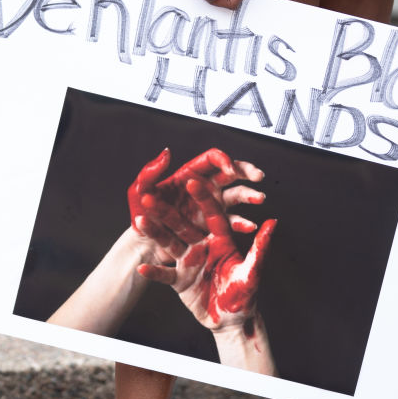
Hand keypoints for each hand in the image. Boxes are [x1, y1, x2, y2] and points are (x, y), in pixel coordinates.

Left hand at [128, 148, 265, 263]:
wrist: (144, 245)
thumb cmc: (140, 215)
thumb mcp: (139, 192)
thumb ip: (150, 172)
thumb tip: (168, 153)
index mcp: (189, 175)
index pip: (212, 159)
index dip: (224, 160)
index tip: (230, 170)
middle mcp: (203, 188)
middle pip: (231, 172)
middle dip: (247, 172)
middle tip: (258, 176)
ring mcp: (210, 207)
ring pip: (236, 196)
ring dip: (249, 195)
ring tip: (258, 199)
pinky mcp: (212, 226)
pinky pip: (231, 223)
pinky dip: (242, 223)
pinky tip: (249, 226)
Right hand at [138, 176, 276, 331]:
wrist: (232, 321)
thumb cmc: (246, 296)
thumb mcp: (252, 272)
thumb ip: (259, 248)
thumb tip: (273, 223)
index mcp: (220, 240)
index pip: (211, 214)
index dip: (203, 198)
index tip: (193, 181)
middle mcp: (202, 247)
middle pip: (182, 225)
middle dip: (167, 212)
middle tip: (151, 197)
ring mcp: (189, 262)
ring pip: (169, 244)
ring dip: (155, 233)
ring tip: (139, 221)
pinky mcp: (180, 280)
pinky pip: (164, 274)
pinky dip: (154, 271)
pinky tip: (142, 266)